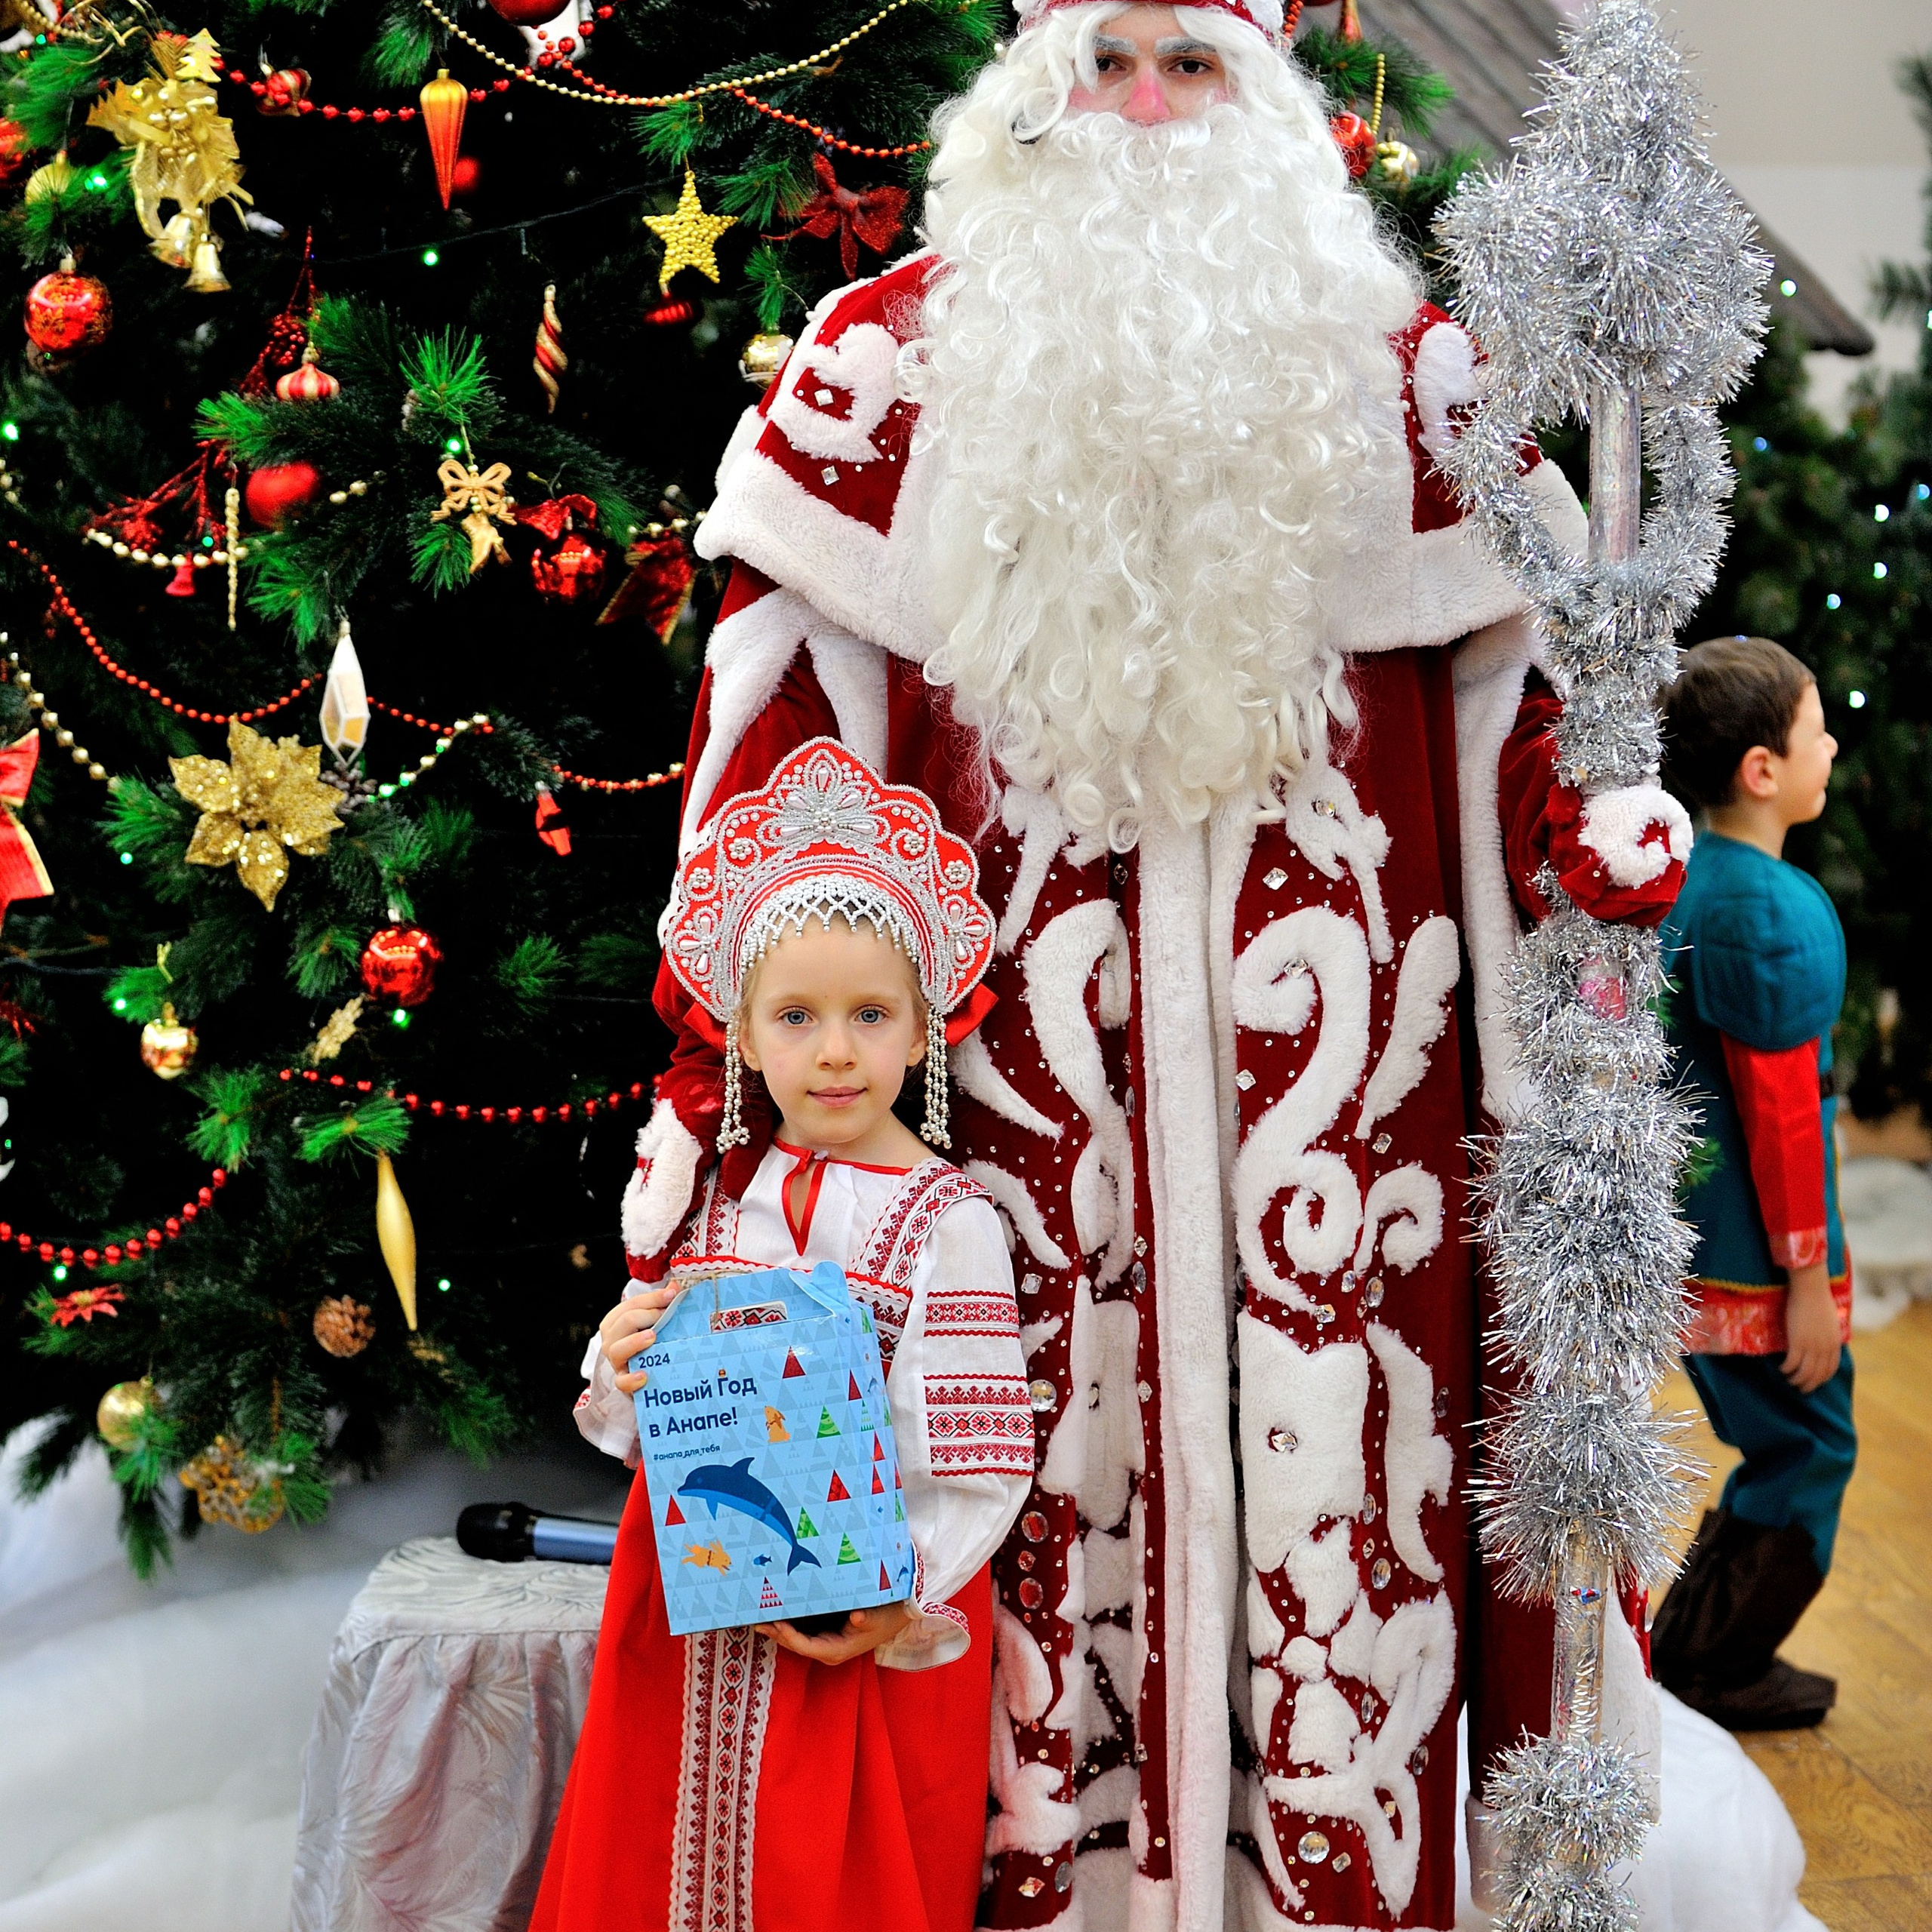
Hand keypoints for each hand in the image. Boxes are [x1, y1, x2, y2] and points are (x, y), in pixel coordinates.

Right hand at [599, 1284, 681, 1394]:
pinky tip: (645, 1375)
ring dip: (635, 1342)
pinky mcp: (623, 1382)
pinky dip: (631, 1379)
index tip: (672, 1295)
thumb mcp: (653, 1322)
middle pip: (623, 1322)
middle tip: (665, 1315)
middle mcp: (612, 1340)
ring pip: (617, 1349)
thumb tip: (674, 1287)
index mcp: (616, 1321)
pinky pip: (621, 1382)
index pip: (631, 1305)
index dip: (652, 1298)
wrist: (647, 1373)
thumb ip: (660, 1304)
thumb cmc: (649, 1342)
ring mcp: (617, 1362)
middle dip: (645, 1315)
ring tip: (652, 1337)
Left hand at [753, 1601, 912, 1665]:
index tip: (774, 1623)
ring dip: (778, 1631)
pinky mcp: (826, 1637)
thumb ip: (866, 1619)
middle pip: (795, 1645)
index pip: (805, 1646)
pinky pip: (802, 1634)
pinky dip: (788, 1626)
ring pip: (796, 1641)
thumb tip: (857, 1618)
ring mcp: (826, 1645)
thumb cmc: (885, 1618)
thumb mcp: (878, 1618)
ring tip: (759, 1618)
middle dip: (776, 1634)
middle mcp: (827, 1651)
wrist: (896, 1619)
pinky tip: (777, 1616)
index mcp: (836, 1651)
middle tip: (756, 1621)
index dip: (788, 1636)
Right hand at [1781, 1262, 1841, 1393]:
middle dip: (1809, 1385)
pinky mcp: (1798, 1342)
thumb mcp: (1830, 1322)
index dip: (1821, 1379)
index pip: (1830, 1369)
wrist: (1811, 1290)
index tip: (1813, 1383)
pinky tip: (1781, 1369)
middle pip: (1817, 1374)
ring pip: (1804, 1372)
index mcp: (1835, 1344)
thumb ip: (1828, 1334)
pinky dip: (1786, 1369)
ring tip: (1788, 1381)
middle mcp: (1825, 1349)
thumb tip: (1824, 1341)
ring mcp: (1812, 1346)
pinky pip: (1792, 1363)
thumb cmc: (1819, 1300)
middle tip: (1800, 1389)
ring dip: (1796, 1380)